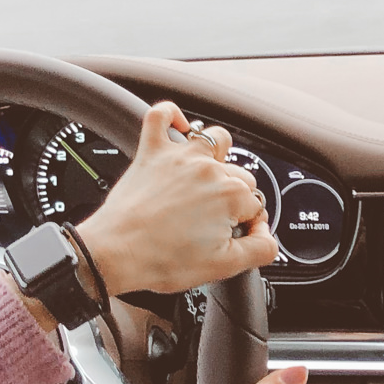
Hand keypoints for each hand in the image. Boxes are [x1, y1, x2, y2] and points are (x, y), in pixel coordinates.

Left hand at [75, 102, 277, 296]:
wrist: (115, 254)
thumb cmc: (161, 260)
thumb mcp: (223, 267)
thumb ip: (260, 250)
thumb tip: (268, 237)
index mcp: (230, 196)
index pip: (256, 204)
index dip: (248, 223)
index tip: (233, 236)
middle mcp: (209, 169)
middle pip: (240, 175)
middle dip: (234, 197)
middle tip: (215, 221)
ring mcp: (180, 157)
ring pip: (214, 139)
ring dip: (218, 156)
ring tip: (209, 178)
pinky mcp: (152, 152)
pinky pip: (161, 116)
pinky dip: (171, 116)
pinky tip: (179, 127)